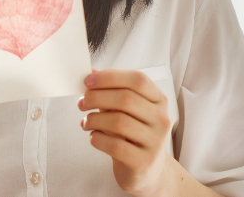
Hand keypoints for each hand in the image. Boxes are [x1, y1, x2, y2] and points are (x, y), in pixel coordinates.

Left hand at [79, 70, 171, 196]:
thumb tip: (89, 72)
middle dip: (96, 97)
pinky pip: (115, 145)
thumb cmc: (130, 134)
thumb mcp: (123, 109)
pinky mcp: (144, 161)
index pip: (138, 80)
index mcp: (158, 100)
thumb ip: (109, 90)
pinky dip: (97, 139)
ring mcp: (156, 142)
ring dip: (93, 119)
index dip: (110, 77)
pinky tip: (93, 137)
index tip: (87, 81)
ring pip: (118, 122)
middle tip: (81, 103)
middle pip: (126, 99)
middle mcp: (161, 119)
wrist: (146, 170)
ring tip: (85, 122)